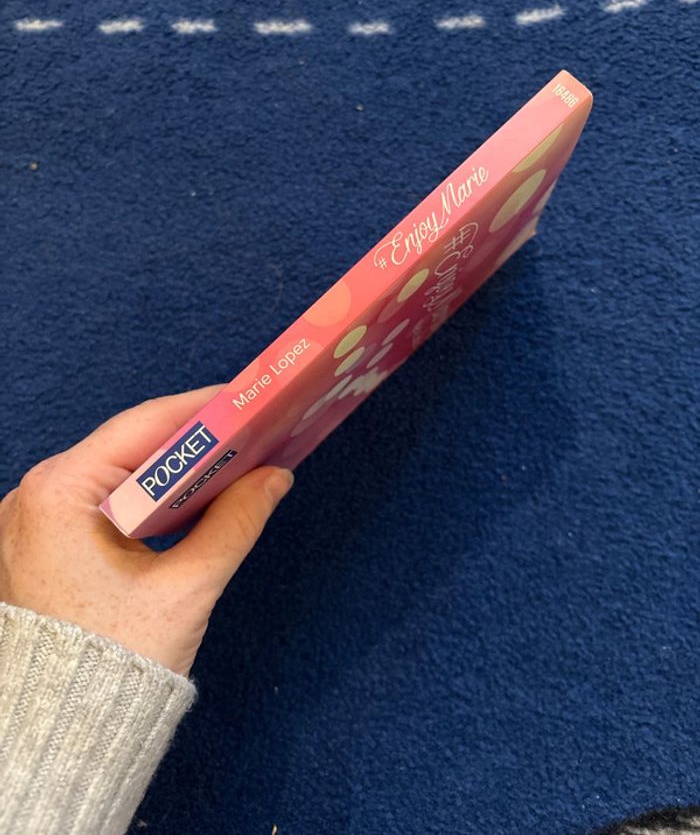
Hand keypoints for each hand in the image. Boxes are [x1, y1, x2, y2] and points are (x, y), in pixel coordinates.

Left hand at [0, 385, 293, 676]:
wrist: (59, 734)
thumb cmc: (112, 667)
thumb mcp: (187, 589)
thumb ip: (236, 523)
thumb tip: (274, 477)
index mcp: (58, 495)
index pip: (142, 428)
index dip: (202, 409)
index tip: (247, 398)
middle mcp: (33, 496)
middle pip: (127, 445)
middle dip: (191, 438)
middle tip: (248, 425)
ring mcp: (33, 519)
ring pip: (116, 471)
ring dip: (171, 466)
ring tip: (229, 455)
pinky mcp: (44, 542)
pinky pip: (103, 498)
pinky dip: (147, 493)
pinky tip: (190, 494)